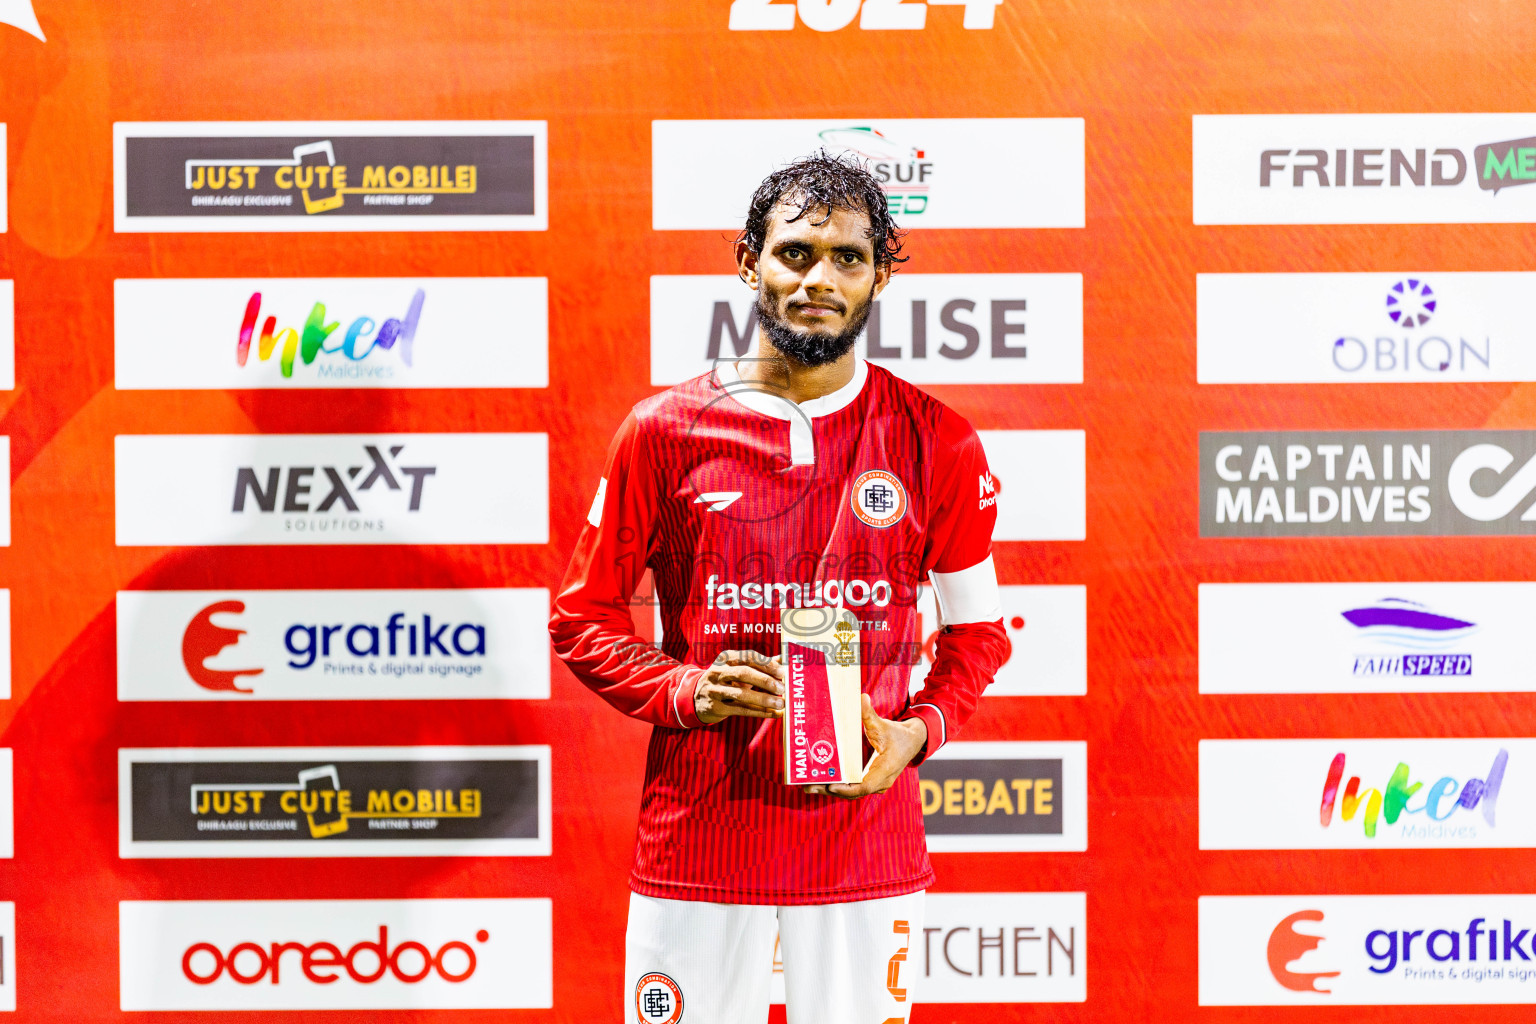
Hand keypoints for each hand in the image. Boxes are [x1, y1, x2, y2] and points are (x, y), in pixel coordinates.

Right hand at [694, 649, 784, 723]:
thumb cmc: (724, 680)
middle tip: (782, 688)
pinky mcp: (716, 707)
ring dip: (763, 699)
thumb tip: (783, 659)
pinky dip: (759, 712)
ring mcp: (715, 690)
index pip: (748, 657)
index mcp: (726, 658)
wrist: (695, 697)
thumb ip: (760, 663)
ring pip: (741, 694)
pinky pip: (741, 710)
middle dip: (765, 681)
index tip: (782, 672)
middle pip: (743, 673)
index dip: (766, 664)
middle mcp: (718, 672)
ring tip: (781, 703)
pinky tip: (774, 713)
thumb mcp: (737, 668)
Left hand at [806, 694, 927, 798]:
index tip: (830, 785)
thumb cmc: (898, 735)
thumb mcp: (883, 725)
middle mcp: (881, 782)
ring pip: (853, 792)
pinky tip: (823, 782)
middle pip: (853, 793)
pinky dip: (840, 786)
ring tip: (810, 786)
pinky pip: (855, 788)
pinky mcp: (873, 782)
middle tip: (808, 787)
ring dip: (832, 790)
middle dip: (831, 791)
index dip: (846, 788)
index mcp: (885, 770)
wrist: (913, 741)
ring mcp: (877, 784)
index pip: (864, 786)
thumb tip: (862, 698)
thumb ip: (870, 714)